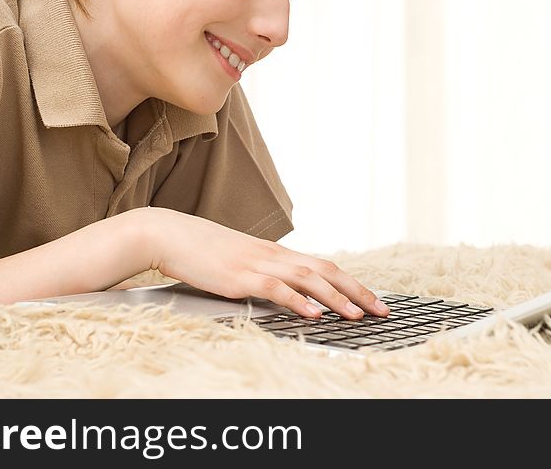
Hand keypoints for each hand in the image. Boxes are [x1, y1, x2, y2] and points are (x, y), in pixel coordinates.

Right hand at [138, 207, 389, 319]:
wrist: (168, 234)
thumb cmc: (201, 249)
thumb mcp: (239, 261)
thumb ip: (263, 274)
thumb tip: (284, 292)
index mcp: (276, 253)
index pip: (324, 266)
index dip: (352, 284)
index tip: (373, 300)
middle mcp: (273, 255)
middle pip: (326, 270)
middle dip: (357, 291)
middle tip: (382, 310)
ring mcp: (257, 263)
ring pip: (307, 278)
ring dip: (336, 298)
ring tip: (357, 316)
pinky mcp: (239, 276)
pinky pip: (275, 289)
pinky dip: (297, 301)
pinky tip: (313, 314)